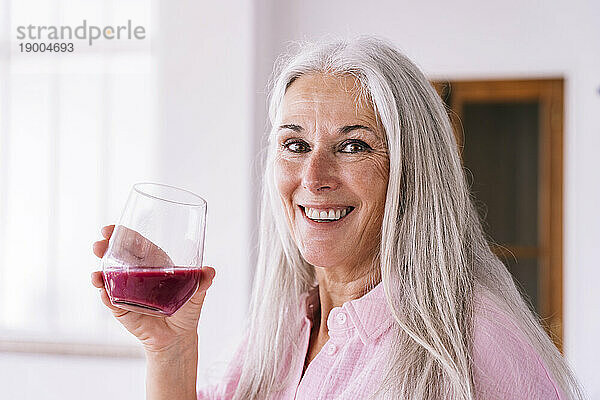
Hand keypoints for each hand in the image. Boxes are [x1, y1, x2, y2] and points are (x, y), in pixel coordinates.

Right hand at [91, 225, 215, 352]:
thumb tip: (210, 271)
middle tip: (99, 245)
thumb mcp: (197, 293)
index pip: (138, 245)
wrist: (178, 337)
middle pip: (119, 257)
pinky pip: (112, 302)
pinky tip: (104, 293)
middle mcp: (138, 275)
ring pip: (110, 278)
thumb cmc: (186, 309)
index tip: (112, 229)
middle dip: (107, 249)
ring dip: (101, 274)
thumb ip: (202, 281)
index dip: (125, 235)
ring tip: (96, 275)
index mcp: (154, 264)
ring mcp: (127, 291)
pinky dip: (107, 297)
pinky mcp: (122, 310)